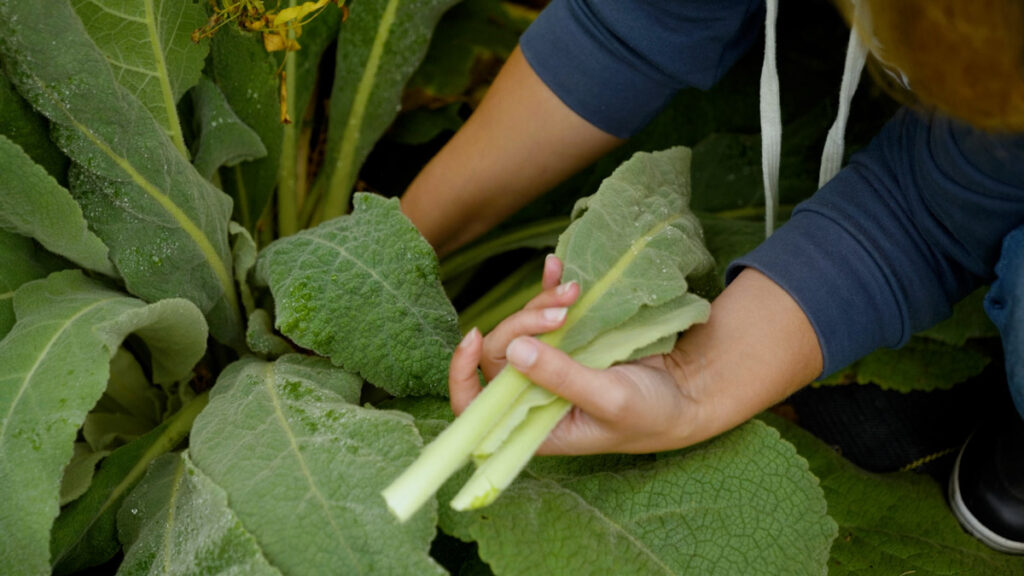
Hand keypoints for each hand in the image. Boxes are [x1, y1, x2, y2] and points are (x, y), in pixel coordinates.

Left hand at [450, 255, 709, 454]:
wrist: (688, 392)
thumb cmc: (649, 413)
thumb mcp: (608, 399)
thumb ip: (562, 378)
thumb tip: (515, 350)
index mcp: (531, 423)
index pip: (474, 405)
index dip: (463, 372)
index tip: (475, 337)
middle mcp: (532, 394)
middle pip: (501, 352)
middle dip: (523, 324)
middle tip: (563, 311)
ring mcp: (549, 363)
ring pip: (523, 327)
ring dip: (542, 303)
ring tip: (576, 290)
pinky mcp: (569, 339)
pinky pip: (546, 310)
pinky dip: (547, 287)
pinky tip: (555, 266)